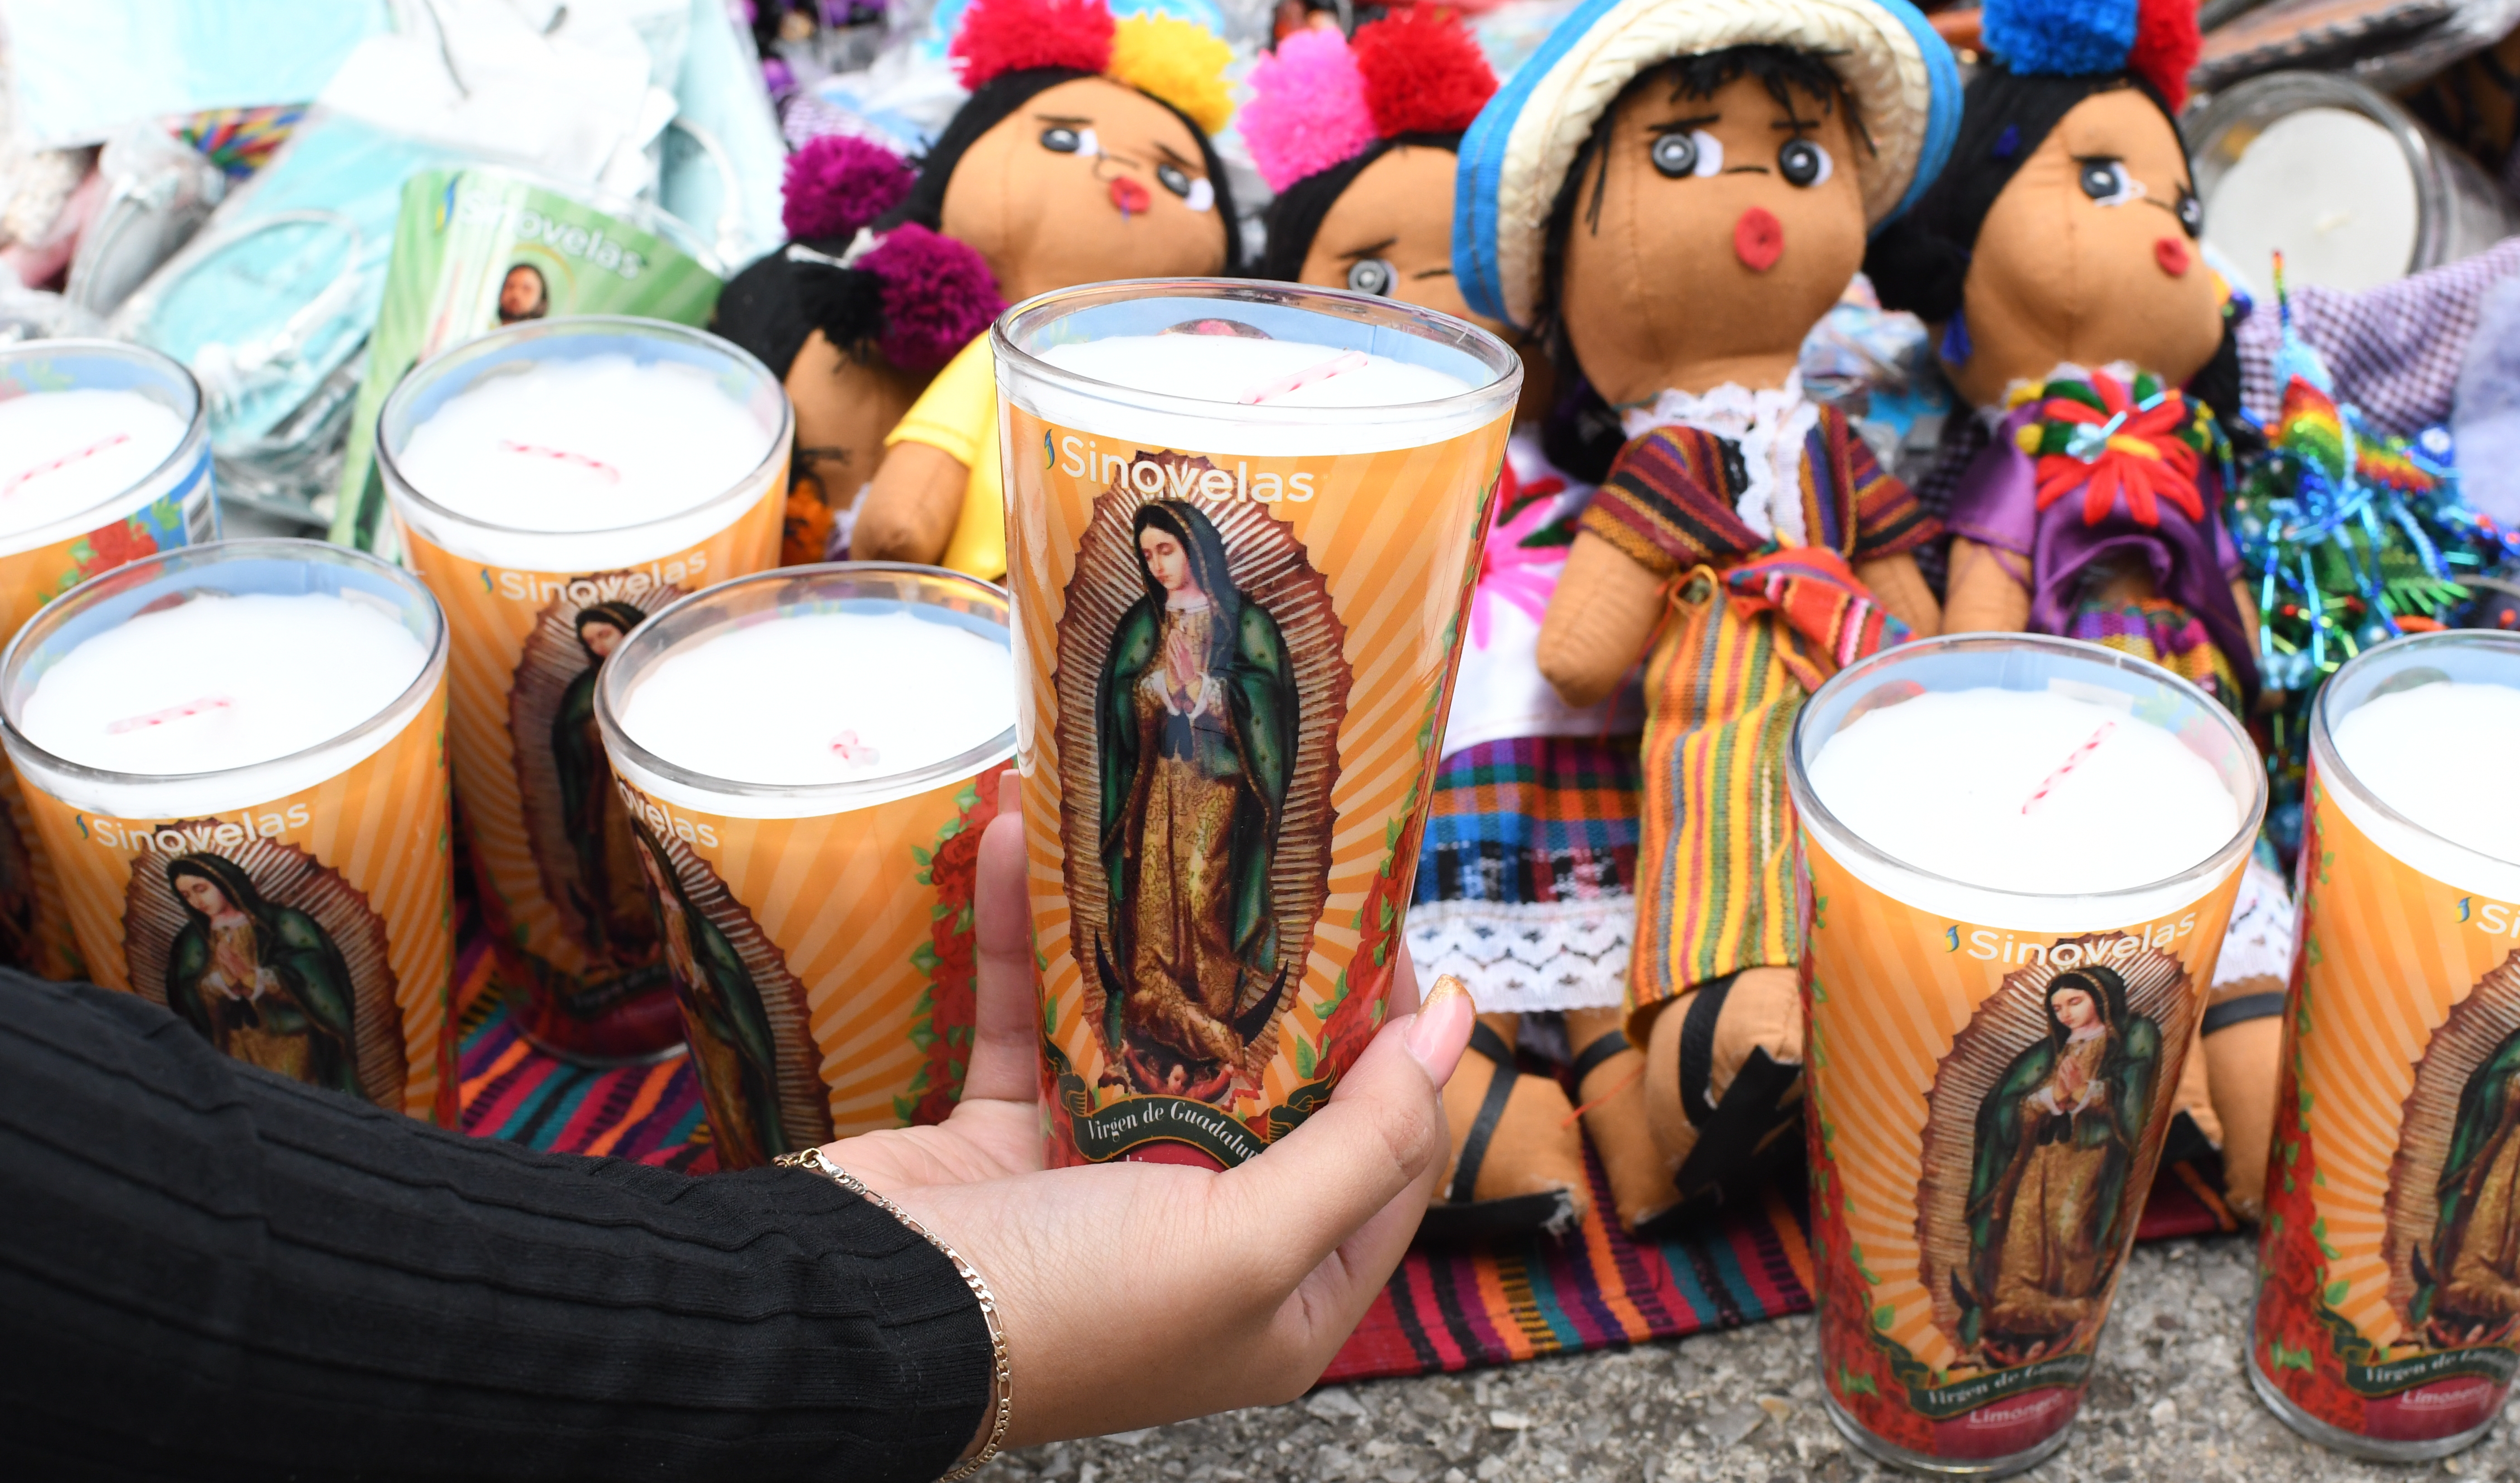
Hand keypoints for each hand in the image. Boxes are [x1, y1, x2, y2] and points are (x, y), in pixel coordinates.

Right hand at [821, 770, 1474, 1450]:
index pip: (1384, 1165)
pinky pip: (1034, 1022)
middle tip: (1291, 873)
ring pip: (1148, 1044)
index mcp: (1279, 1298)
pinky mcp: (1004, 1140)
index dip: (1405, 1062)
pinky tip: (1030, 848)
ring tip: (1158, 840)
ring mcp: (1096, 1190)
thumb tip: (1451, 1029)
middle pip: (1273, 1093)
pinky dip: (1030, 941)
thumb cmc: (1073, 1306)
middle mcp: (1198, 1248)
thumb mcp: (1249, 1245)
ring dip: (1144, 943)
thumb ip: (1364, 1140)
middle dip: (1281, 984)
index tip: (1397, 945)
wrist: (862, 1325)